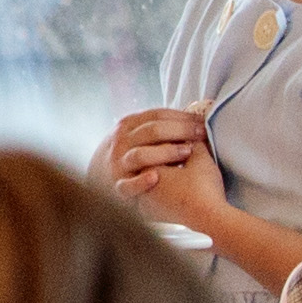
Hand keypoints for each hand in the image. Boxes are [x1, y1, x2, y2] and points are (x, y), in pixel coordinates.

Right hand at [93, 107, 218, 214]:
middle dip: (181, 131)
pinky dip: (141, 182)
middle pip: (153, 131)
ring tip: (188, 153)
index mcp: (128, 125)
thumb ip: (158, 126)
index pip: (157, 115)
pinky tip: (155, 178)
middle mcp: (122, 142)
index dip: (182, 117)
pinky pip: (129, 185)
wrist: (98, 179)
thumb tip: (195, 117)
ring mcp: (119, 164)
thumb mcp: (136, 134)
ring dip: (166, 152)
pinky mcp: (118, 186)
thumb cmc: (128, 153)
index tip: (203, 121)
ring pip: (141, 155)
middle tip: (202, 134)